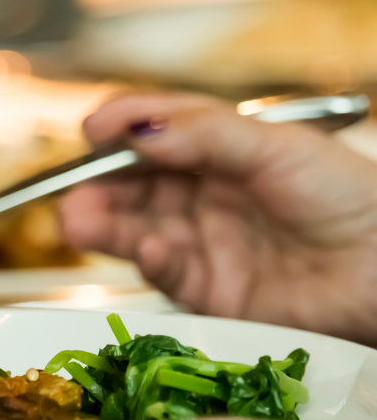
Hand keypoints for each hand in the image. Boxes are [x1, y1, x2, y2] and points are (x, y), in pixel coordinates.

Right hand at [61, 93, 376, 345]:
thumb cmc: (347, 198)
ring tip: (77, 222)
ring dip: (104, 224)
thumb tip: (139, 131)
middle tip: (72, 193)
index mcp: (223, 150)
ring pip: (136, 229)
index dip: (121, 128)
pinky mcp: (206, 291)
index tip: (91, 129)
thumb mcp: (277, 147)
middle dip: (97, 186)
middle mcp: (206, 195)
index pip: (157, 132)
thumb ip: (207, 136)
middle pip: (133, 185)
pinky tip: (148, 249)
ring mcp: (203, 242)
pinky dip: (149, 260)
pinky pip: (165, 272)